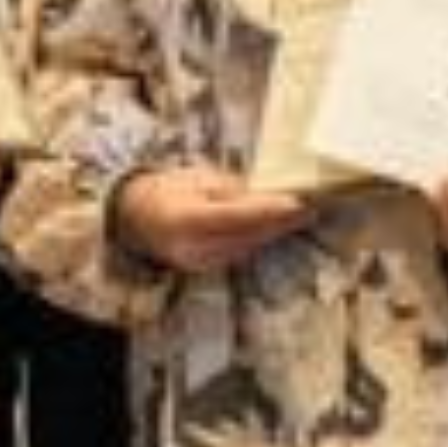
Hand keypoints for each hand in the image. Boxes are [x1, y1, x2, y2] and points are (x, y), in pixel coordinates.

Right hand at [111, 164, 313, 273]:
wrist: (136, 216)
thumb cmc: (167, 189)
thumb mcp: (196, 178)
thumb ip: (230, 190)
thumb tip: (265, 195)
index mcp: (184, 219)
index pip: (235, 216)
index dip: (268, 211)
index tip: (296, 203)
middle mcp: (192, 248)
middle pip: (247, 236)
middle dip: (280, 222)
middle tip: (311, 208)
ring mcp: (199, 262)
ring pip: (248, 246)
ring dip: (274, 231)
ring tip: (301, 214)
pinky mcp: (207, 268)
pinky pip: (240, 251)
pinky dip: (259, 238)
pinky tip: (277, 226)